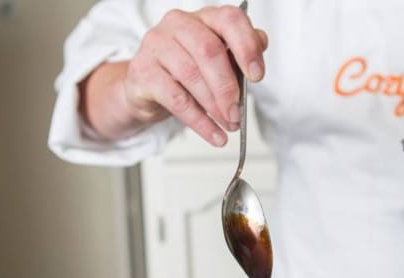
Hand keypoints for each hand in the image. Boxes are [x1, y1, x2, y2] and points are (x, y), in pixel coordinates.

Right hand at [123, 6, 267, 145]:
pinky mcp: (143, 71)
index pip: (230, 20)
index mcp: (204, 18)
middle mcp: (179, 24)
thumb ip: (239, 54)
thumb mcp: (218, 63)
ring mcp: (157, 45)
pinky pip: (176, 99)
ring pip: (191, 76)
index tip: (257, 76)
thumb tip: (260, 47)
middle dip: (228, 88)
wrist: (148, 88)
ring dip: (215, 107)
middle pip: (209, 51)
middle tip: (238, 113)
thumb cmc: (187, 71)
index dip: (247, 48)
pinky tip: (214, 134)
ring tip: (229, 125)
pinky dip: (199, 121)